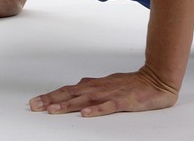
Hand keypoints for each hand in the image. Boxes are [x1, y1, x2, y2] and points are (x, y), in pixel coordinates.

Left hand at [28, 66, 178, 116]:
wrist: (158, 79)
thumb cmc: (133, 84)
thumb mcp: (108, 84)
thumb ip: (91, 88)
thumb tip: (74, 89)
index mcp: (95, 86)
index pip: (68, 90)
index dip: (51, 96)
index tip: (35, 102)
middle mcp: (99, 89)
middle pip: (71, 94)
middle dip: (52, 100)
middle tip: (35, 106)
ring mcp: (111, 94)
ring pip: (86, 100)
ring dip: (68, 105)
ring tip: (52, 110)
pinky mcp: (125, 101)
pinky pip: (109, 106)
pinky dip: (97, 110)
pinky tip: (86, 114)